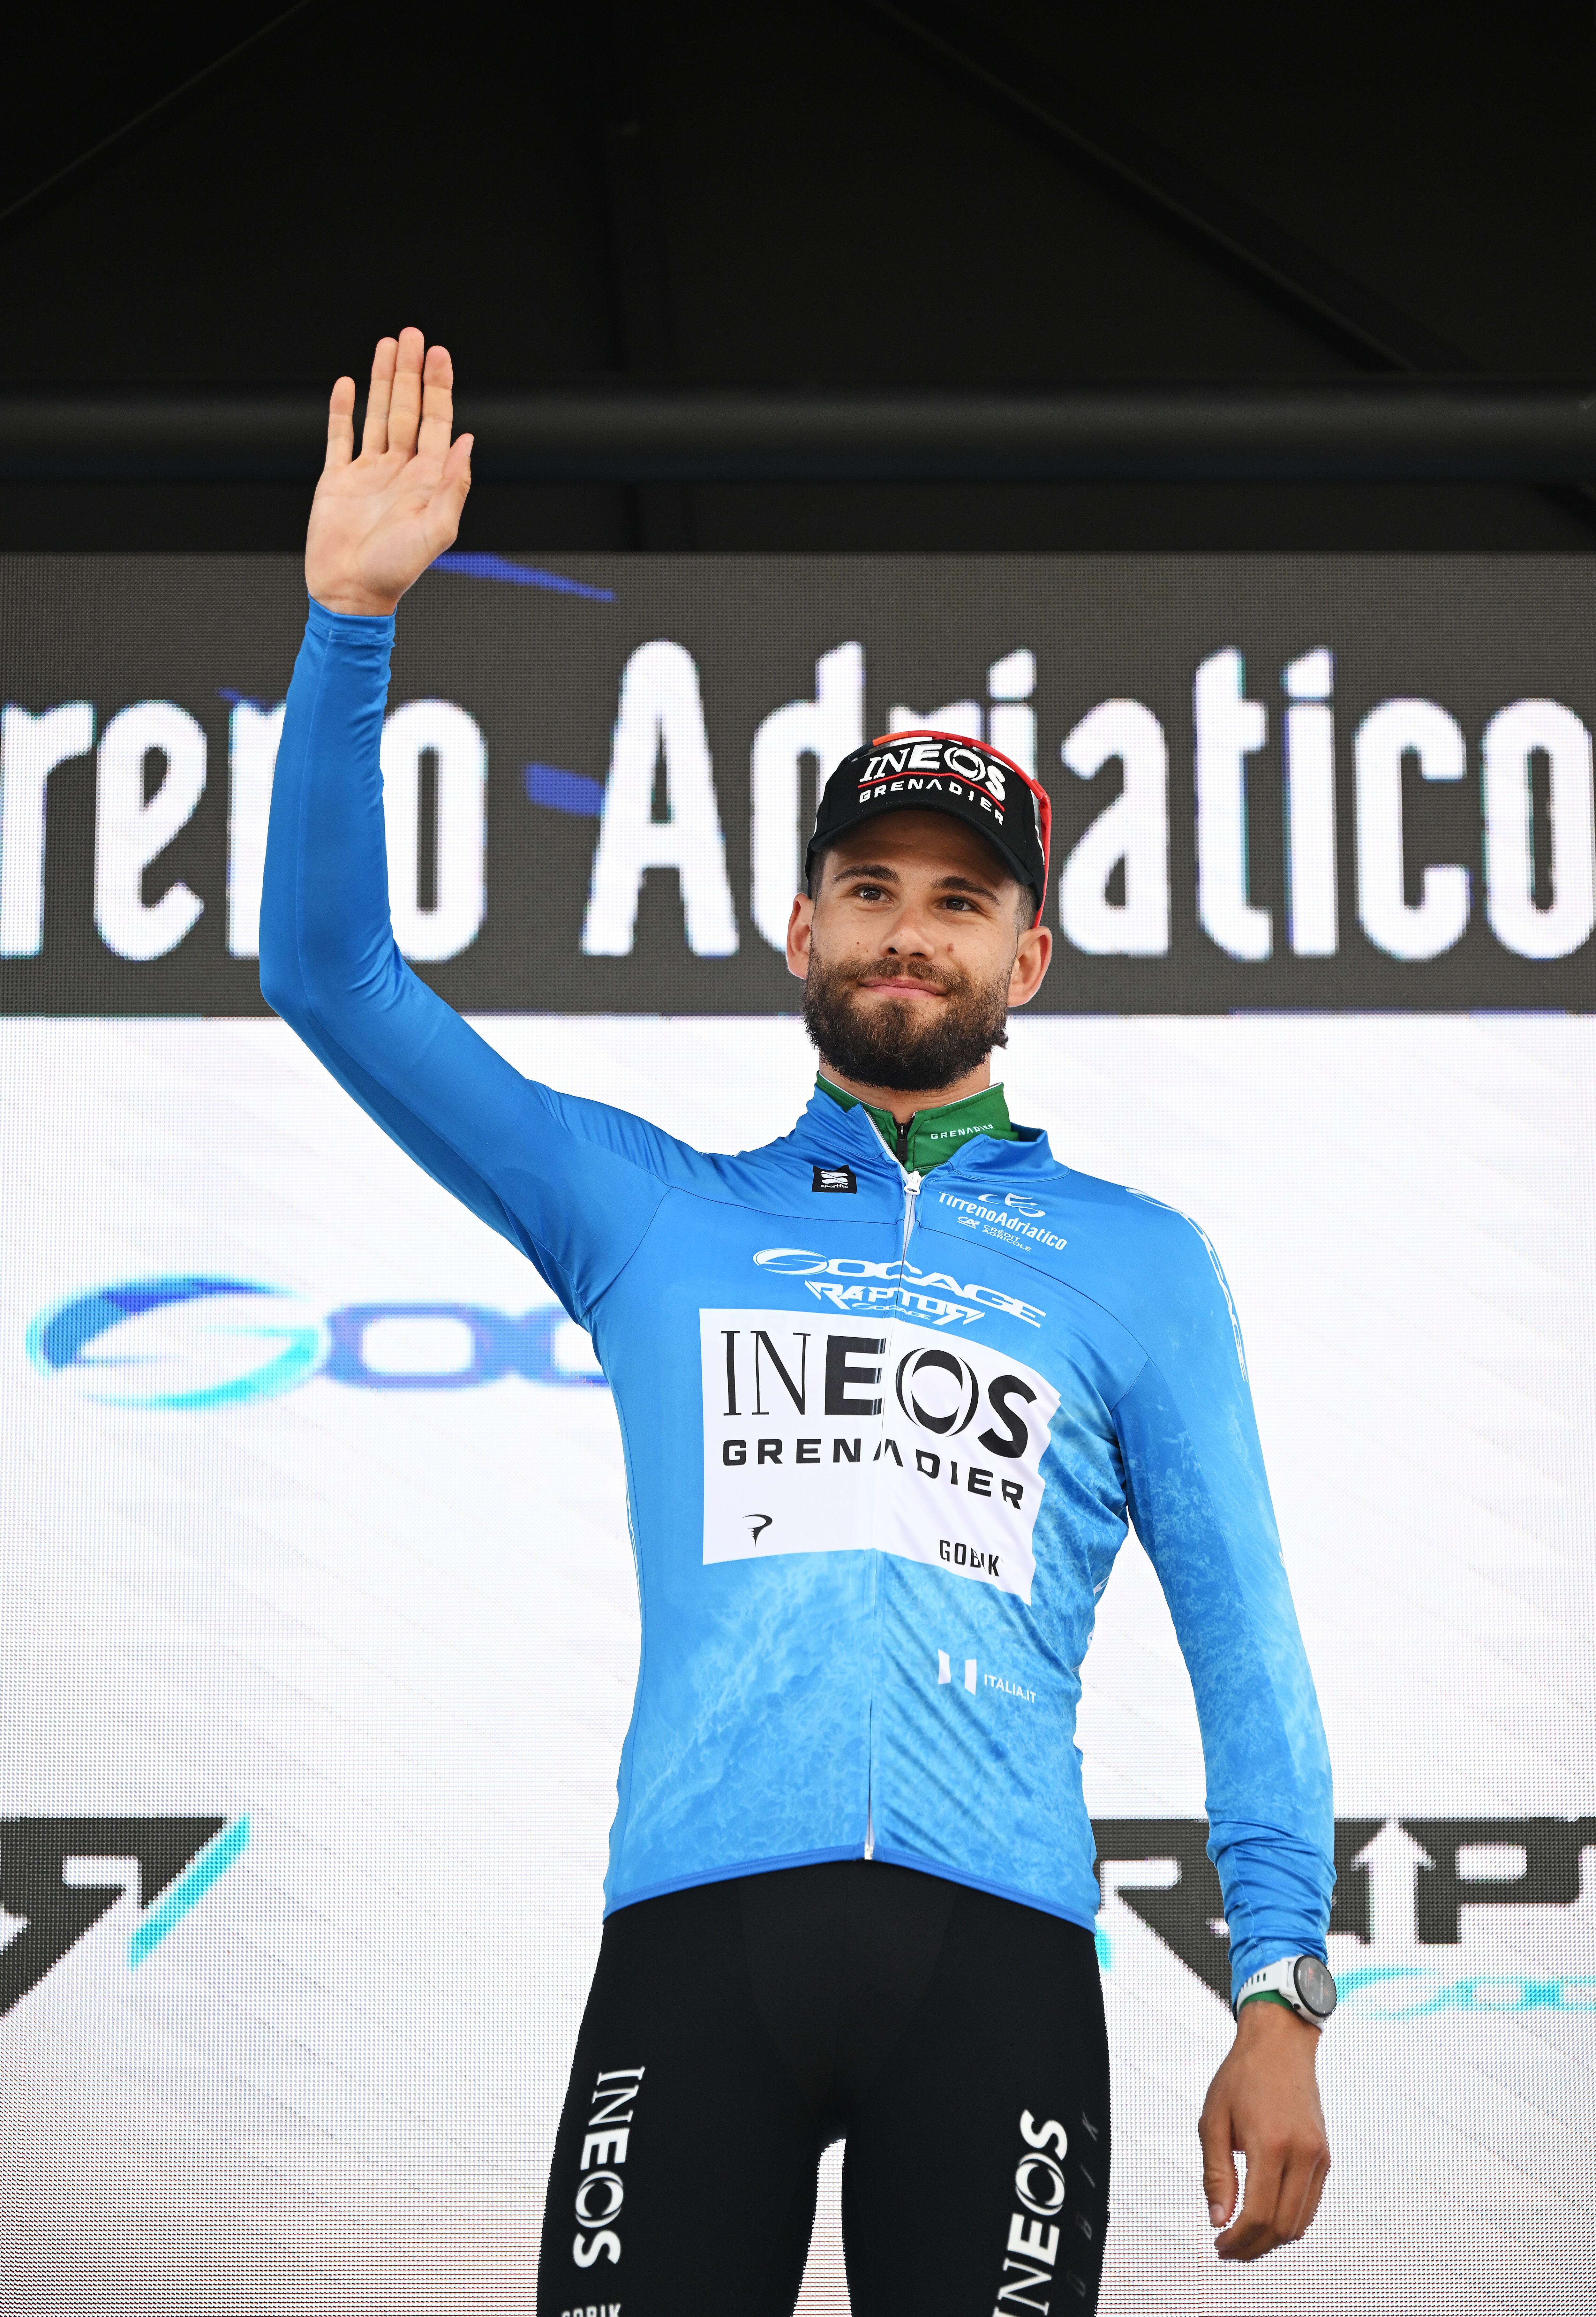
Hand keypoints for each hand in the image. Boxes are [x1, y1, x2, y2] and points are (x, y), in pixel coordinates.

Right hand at [305, 327, 472, 616]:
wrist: (351, 593)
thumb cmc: (394, 571)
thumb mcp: (436, 532)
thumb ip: (454, 486)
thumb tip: (468, 443)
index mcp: (426, 481)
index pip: (436, 422)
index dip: (438, 388)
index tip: (438, 355)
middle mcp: (399, 471)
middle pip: (407, 409)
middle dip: (410, 372)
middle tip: (412, 336)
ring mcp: (368, 473)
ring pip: (377, 414)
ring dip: (382, 381)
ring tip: (386, 346)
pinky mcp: (337, 480)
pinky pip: (340, 437)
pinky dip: (343, 410)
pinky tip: (347, 385)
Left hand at [1198, 1998, 1329, 2260]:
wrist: (1279, 2045)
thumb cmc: (1242, 2077)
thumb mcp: (1213, 2120)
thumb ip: (1216, 2175)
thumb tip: (1219, 2220)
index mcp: (1270, 2143)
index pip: (1258, 2214)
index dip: (1238, 2240)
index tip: (1219, 2245)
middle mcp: (1301, 2153)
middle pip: (1282, 2227)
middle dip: (1253, 2247)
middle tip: (1230, 2249)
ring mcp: (1318, 2156)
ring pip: (1300, 2223)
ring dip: (1272, 2240)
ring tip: (1245, 2239)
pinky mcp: (1325, 2157)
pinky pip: (1311, 2205)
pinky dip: (1290, 2221)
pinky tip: (1266, 2219)